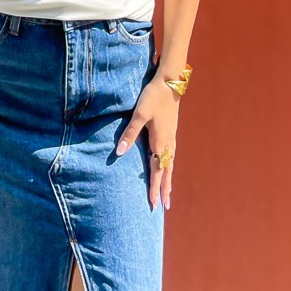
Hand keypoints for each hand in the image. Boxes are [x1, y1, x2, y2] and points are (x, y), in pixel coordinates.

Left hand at [115, 75, 179, 209]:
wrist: (170, 83)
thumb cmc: (153, 98)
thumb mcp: (139, 114)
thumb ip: (129, 133)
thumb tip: (118, 152)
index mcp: (160, 142)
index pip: (156, 171)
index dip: (154, 187)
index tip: (153, 204)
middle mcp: (168, 143)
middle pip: (166, 171)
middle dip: (164, 189)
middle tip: (164, 206)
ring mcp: (171, 137)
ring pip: (170, 164)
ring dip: (168, 180)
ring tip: (168, 193)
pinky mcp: (171, 131)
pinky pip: (171, 155)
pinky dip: (169, 167)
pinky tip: (168, 166)